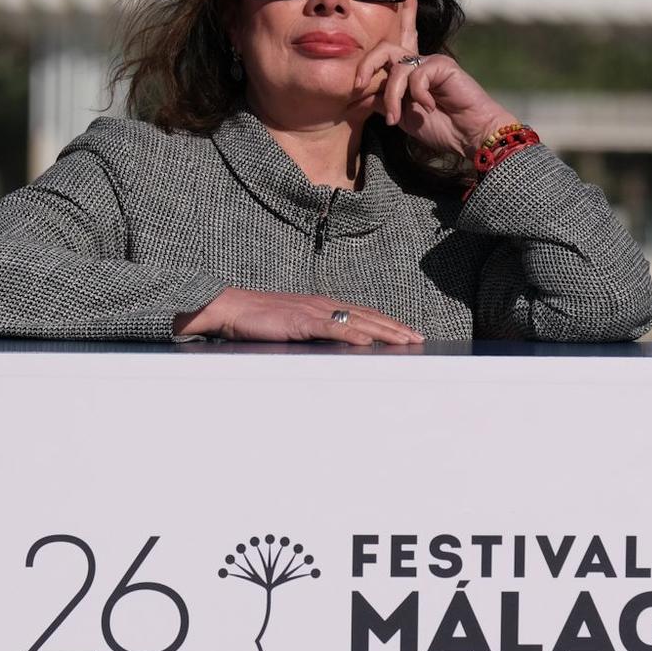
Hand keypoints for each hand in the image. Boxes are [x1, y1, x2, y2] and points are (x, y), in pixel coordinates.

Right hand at [175, 288, 423, 344]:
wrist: (233, 308)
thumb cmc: (260, 319)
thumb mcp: (295, 325)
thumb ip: (317, 333)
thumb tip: (338, 345)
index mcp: (324, 305)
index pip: (365, 314)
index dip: (388, 323)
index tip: (409, 333)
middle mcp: (324, 304)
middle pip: (369, 316)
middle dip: (396, 328)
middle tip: (418, 338)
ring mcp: (314, 311)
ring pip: (357, 321)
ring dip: (384, 331)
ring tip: (405, 340)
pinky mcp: (300, 321)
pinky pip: (331, 328)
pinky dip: (352, 334)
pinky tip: (368, 341)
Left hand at [350, 0, 517, 157]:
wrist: (470, 135)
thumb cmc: (442, 129)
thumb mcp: (402, 117)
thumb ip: (383, 102)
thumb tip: (359, 94)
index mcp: (405, 76)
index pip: (380, 61)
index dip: (363, 70)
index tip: (353, 91)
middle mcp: (416, 65)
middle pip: (383, 49)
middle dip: (366, 66)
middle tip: (358, 86)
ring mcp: (429, 63)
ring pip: (397, 69)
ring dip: (392, 96)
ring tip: (396, 118)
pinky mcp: (442, 64)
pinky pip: (417, 74)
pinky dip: (418, 95)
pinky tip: (431, 108)